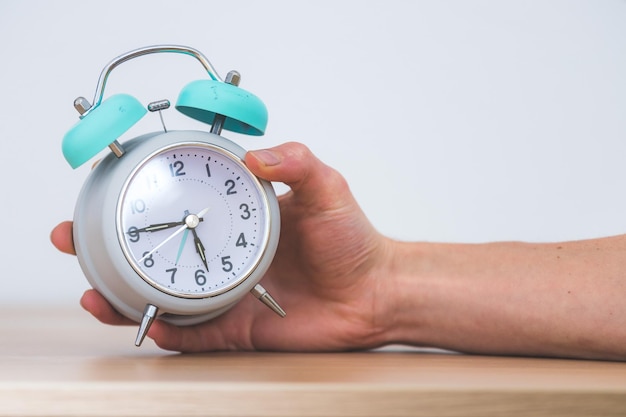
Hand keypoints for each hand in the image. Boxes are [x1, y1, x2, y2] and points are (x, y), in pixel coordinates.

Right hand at [50, 142, 392, 352]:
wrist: (374, 293)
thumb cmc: (352, 240)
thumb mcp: (327, 188)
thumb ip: (297, 161)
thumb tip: (255, 153)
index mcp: (238, 217)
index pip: (182, 202)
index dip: (144, 197)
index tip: (110, 189)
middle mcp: (225, 252)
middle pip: (159, 249)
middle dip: (113, 247)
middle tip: (77, 238)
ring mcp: (227, 290)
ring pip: (165, 293)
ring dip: (125, 294)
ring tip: (95, 292)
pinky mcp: (237, 326)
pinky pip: (194, 332)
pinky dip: (167, 330)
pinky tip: (147, 322)